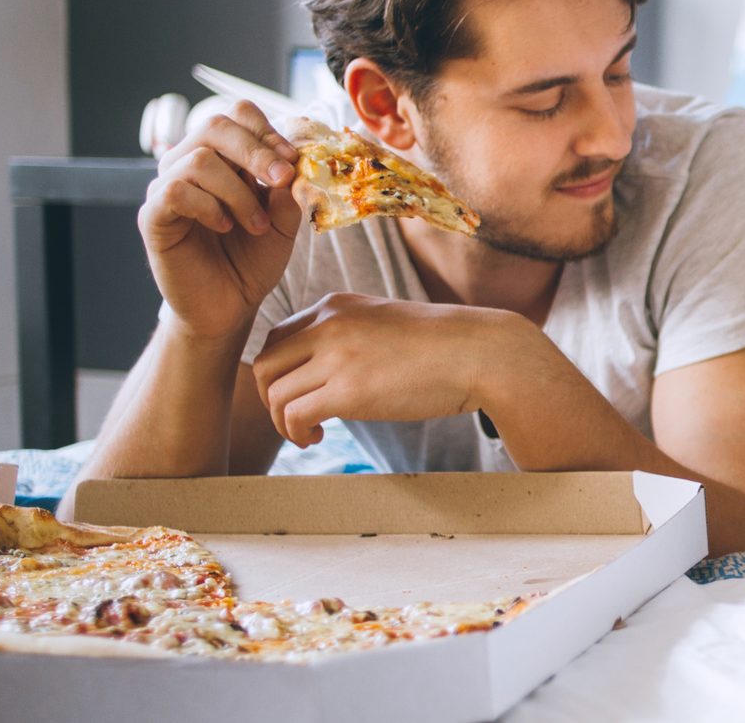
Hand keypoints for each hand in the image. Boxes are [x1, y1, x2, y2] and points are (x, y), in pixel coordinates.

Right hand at [139, 100, 303, 339]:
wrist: (229, 307)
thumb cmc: (252, 261)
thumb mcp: (284, 224)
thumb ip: (289, 192)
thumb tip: (296, 163)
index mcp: (223, 158)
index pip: (236, 116)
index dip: (266, 131)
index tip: (292, 161)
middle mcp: (190, 164)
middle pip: (214, 125)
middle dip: (256, 150)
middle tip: (281, 179)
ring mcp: (167, 187)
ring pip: (198, 159)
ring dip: (237, 192)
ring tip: (256, 226)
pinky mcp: (153, 216)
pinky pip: (174, 190)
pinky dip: (208, 206)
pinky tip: (223, 227)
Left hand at [249, 293, 549, 446]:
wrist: (480, 353)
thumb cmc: (444, 346)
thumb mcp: (386, 323)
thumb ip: (352, 335)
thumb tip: (334, 369)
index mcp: (336, 306)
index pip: (278, 337)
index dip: (279, 373)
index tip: (299, 395)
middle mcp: (329, 324)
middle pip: (264, 364)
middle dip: (270, 398)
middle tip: (295, 419)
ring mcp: (337, 356)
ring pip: (274, 393)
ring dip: (282, 422)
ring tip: (308, 434)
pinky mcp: (348, 390)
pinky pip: (294, 415)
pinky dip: (295, 433)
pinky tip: (316, 438)